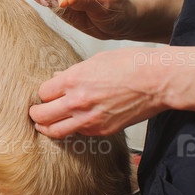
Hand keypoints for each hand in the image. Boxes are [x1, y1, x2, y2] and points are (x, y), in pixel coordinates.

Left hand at [29, 48, 167, 137]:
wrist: (158, 80)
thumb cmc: (131, 65)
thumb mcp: (95, 61)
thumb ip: (73, 73)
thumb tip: (58, 79)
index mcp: (72, 80)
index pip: (42, 93)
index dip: (43, 94)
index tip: (45, 94)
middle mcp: (77, 102)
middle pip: (41, 116)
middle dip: (36, 114)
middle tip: (36, 112)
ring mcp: (89, 119)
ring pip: (55, 131)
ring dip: (47, 128)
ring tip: (45, 124)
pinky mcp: (103, 130)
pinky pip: (78, 133)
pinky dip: (72, 129)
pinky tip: (72, 124)